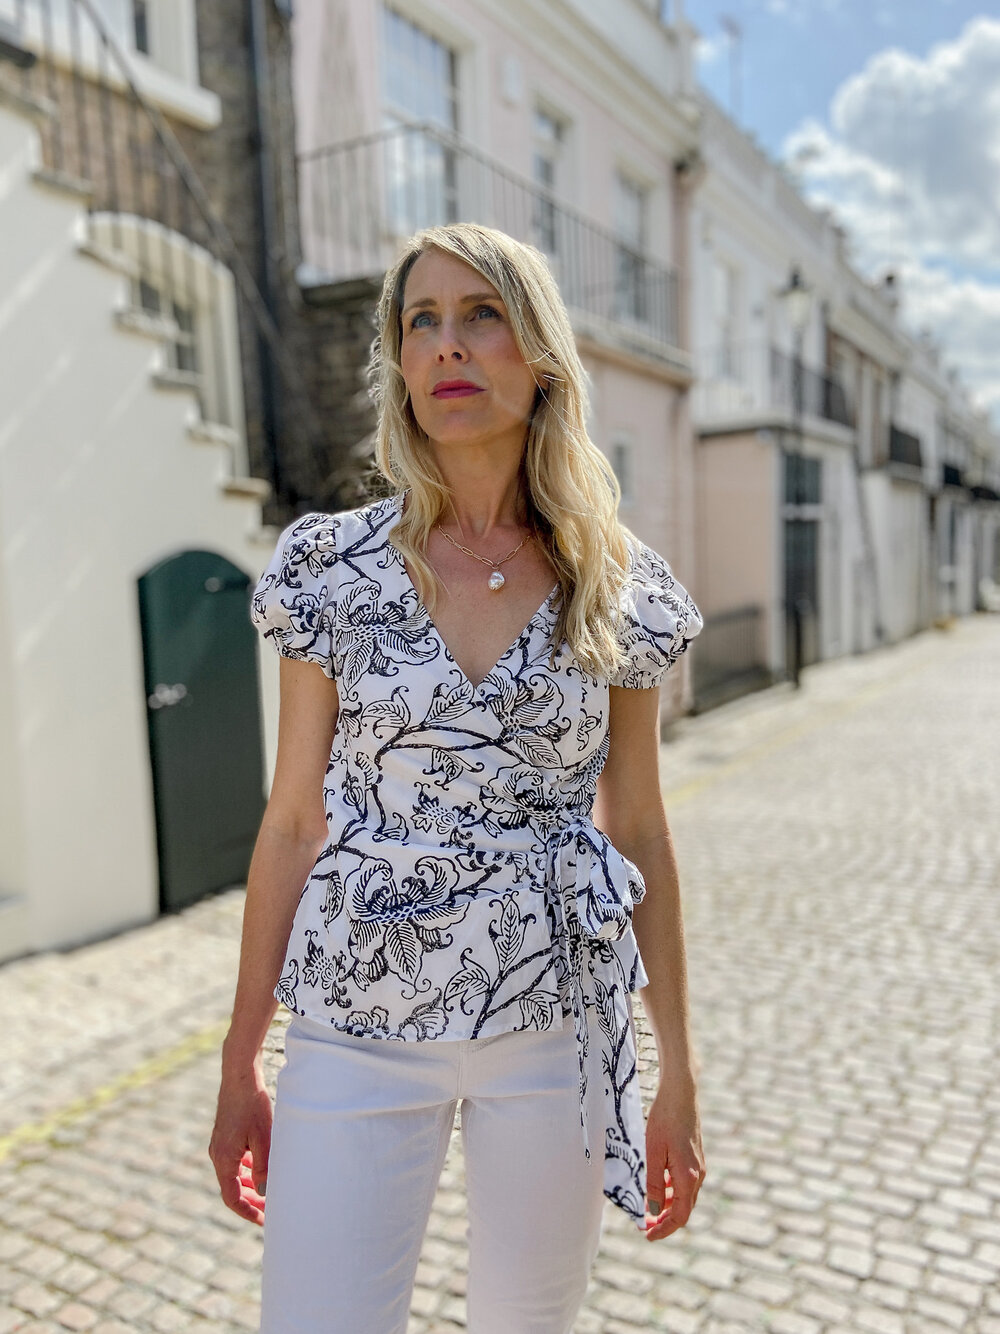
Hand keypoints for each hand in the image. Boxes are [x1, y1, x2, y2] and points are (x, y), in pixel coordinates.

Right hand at [208, 1063, 272, 1226]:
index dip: (247, 1211)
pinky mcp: (225, 1135)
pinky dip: (246, 1169)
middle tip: (268, 1211)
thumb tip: (265, 1193)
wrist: (240, 1076)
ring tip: (267, 1192)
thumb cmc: (252, 1106)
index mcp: (223, 1160)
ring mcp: (220, 1144)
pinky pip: (234, 1160)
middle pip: (232, 1188)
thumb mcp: (263, 1138)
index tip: (263, 1220)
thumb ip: (264, 1167)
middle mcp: (217, 1155)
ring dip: (249, 1185)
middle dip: (250, 1201)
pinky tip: (260, 1168)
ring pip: (234, 1174)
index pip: (231, 1197)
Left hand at [643, 1081, 705, 1240]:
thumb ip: (654, 1184)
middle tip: (645, 1227)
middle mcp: (698, 1174)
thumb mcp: (653, 1153)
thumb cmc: (664, 1120)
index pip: (679, 1215)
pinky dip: (671, 1192)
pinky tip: (658, 1188)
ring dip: (667, 1207)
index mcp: (688, 1177)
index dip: (664, 1229)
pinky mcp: (695, 1157)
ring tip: (648, 1211)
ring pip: (684, 1196)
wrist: (680, 1094)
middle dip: (664, 1221)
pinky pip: (685, 1183)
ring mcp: (698, 1165)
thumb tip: (653, 1211)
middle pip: (683, 1209)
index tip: (648, 1235)